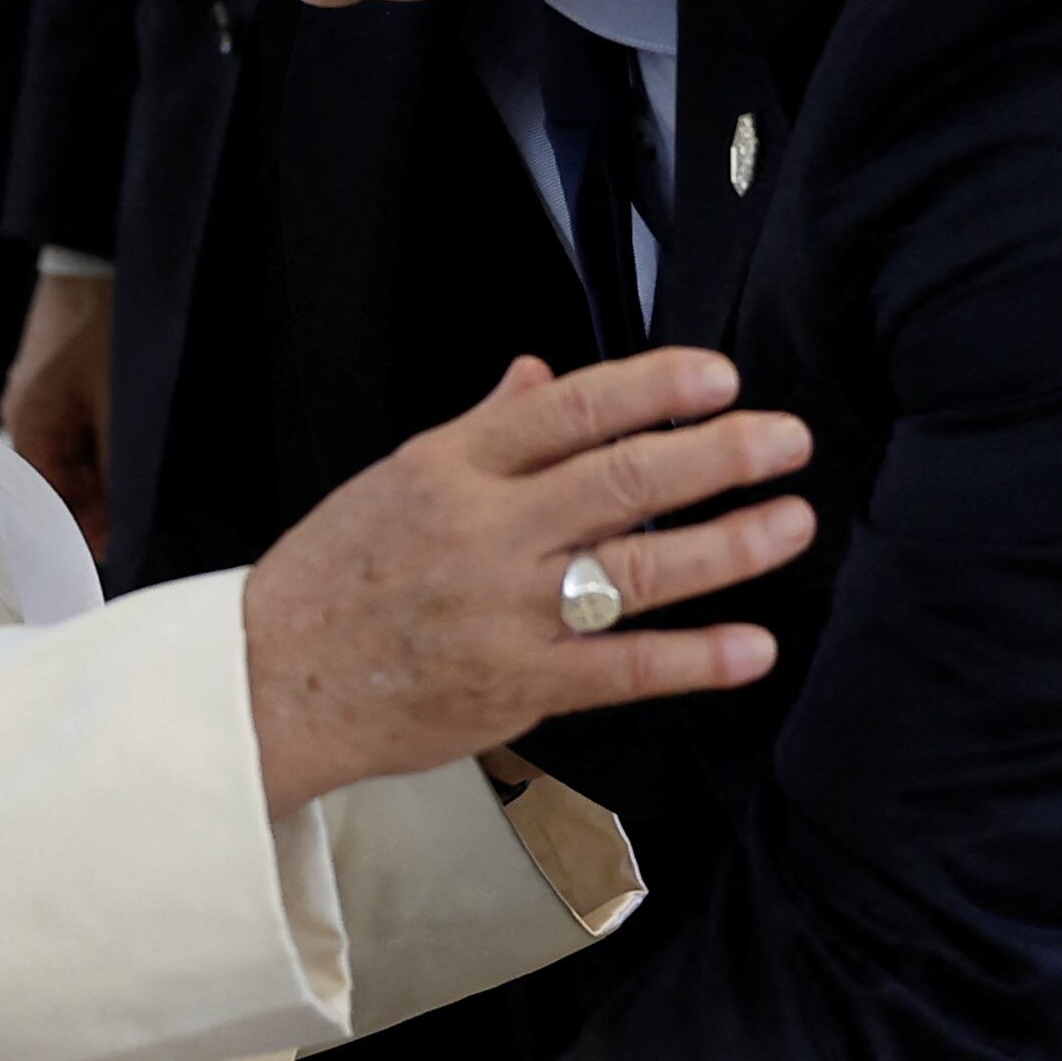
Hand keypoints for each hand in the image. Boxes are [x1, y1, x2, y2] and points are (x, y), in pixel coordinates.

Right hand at [1, 269, 114, 554]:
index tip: (124, 539)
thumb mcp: (120, 407)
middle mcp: (19, 417)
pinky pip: (69, 429)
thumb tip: (117, 529)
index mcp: (26, 428)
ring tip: (137, 468)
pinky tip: (125, 438)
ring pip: (64, 457)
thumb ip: (117, 471)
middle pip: (54, 482)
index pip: (47, 503)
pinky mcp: (49, 380)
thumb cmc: (108, 329)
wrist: (99, 254)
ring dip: (100, 470)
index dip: (85, 527)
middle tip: (140, 504)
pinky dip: (95, 442)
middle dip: (95, 500)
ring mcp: (32, 397)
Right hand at [241, 348, 812, 811]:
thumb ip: (484, 428)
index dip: (654, 386)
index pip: (571, 408)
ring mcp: (506, 612)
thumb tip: (542, 374)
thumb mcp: (398, 478)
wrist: (270, 680)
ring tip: (790, 522)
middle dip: (717, 455)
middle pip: (621, 479)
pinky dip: (694, 658)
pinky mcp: (520, 685)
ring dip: (727, 546)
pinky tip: (752, 646)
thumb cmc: (334, 577)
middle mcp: (486, 532)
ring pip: (636, 569)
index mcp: (455, 468)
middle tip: (786, 440)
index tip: (719, 377)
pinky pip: (624, 668)